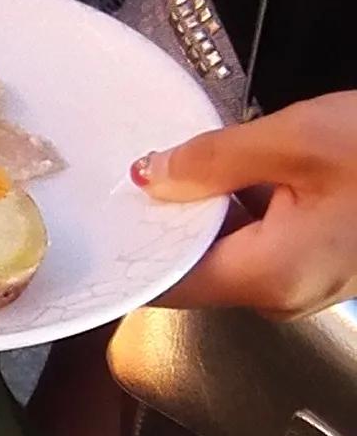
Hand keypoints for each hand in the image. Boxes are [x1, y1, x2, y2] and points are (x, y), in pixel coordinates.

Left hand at [142, 94, 356, 317]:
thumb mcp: (298, 140)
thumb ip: (214, 159)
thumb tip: (152, 176)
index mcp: (269, 278)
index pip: (170, 283)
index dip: (133, 248)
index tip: (105, 214)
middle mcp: (288, 295)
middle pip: (200, 266)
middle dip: (172, 220)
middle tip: (140, 173)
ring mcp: (312, 281)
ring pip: (236, 249)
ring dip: (213, 210)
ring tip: (192, 163)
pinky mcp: (329, 261)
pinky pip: (270, 241)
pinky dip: (251, 208)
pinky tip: (248, 170)